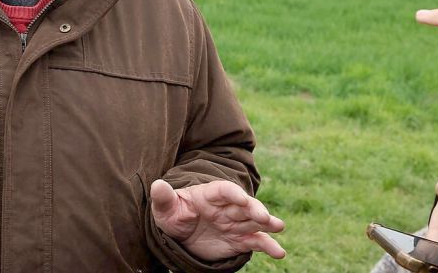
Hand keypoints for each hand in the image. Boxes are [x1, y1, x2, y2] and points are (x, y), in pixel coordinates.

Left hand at [149, 179, 284, 261]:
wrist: (179, 235)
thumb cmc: (172, 215)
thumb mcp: (165, 208)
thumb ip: (163, 197)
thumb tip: (157, 185)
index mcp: (208, 195)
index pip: (223, 190)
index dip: (233, 193)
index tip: (242, 199)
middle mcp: (225, 207)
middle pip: (244, 205)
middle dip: (255, 209)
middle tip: (264, 217)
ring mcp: (234, 223)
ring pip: (254, 221)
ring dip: (267, 223)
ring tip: (278, 226)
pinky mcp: (239, 240)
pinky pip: (255, 241)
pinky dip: (268, 246)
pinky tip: (279, 252)